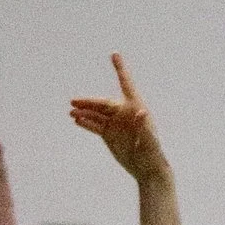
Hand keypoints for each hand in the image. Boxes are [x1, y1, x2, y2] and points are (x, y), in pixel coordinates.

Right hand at [69, 54, 166, 179]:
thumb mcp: (150, 141)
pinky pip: (95, 125)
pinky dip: (86, 122)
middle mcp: (124, 113)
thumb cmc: (153, 154)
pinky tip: (76, 120)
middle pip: (104, 103)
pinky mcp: (109, 134)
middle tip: (74, 102)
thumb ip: (145, 126)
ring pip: (97, 114)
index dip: (120, 69)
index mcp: (135, 108)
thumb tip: (141, 112)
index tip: (115, 54)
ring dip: (84, 112)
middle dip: (89, 102)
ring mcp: (115, 123)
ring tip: (71, 112)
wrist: (147, 169)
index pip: (126, 84)